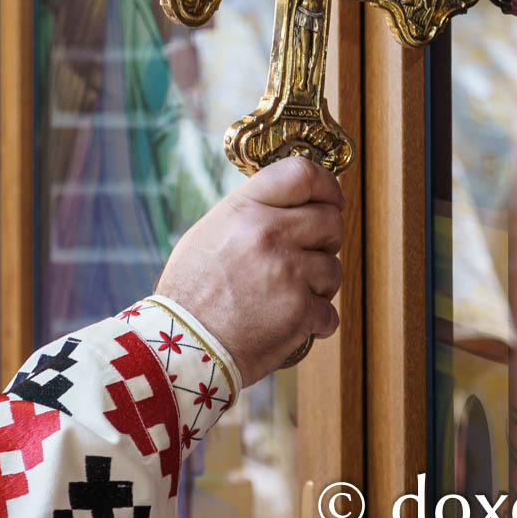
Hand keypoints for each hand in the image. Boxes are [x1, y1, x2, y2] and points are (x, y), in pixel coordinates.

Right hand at [153, 155, 344, 386]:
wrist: (183, 343)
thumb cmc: (191, 290)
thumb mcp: (210, 232)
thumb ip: (251, 213)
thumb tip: (292, 204)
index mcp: (244, 209)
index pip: (302, 174)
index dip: (327, 185)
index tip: (332, 200)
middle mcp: (269, 234)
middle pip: (330, 220)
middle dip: (326, 240)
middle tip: (308, 255)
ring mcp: (287, 272)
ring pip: (334, 268)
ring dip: (319, 284)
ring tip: (288, 294)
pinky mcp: (300, 312)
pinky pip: (330, 312)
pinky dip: (315, 322)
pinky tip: (290, 321)